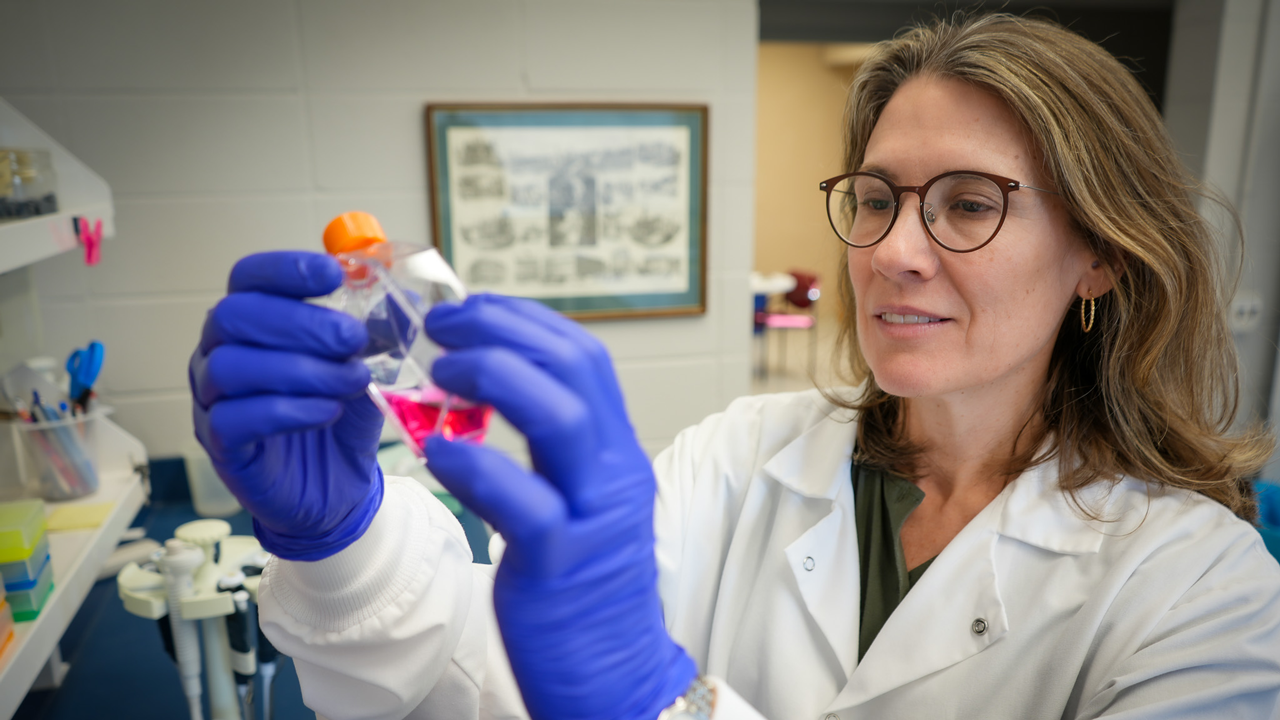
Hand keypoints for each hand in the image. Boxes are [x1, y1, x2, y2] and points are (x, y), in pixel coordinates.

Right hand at [189, 251, 383, 560]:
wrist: (337, 487)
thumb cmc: (340, 415)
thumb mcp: (369, 366)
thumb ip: (382, 333)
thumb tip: (408, 297)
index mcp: (252, 321)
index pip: (248, 277)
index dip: (286, 269)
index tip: (333, 274)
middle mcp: (218, 352)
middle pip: (233, 316)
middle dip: (299, 322)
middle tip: (352, 339)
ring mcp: (212, 398)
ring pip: (231, 367)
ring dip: (300, 369)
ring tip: (350, 380)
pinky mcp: (220, 444)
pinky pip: (235, 418)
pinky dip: (288, 410)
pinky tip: (328, 412)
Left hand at [423, 294, 696, 719]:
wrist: (615, 674)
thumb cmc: (581, 586)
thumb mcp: (575, 500)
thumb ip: (545, 448)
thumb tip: (480, 390)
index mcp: (617, 450)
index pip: (583, 356)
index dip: (523, 319)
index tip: (469, 309)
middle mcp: (615, 471)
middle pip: (575, 368)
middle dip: (502, 330)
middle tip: (440, 327)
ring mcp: (592, 514)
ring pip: (561, 418)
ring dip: (493, 376)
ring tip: (440, 372)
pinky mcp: (562, 562)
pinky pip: (521, 499)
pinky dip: (475, 466)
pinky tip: (436, 454)